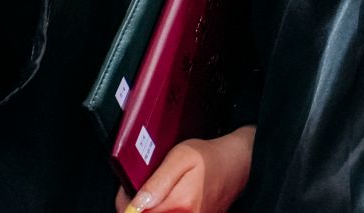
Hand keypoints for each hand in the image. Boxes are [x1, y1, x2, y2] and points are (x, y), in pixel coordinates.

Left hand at [114, 127, 253, 212]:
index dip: (126, 201)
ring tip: (158, 193)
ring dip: (152, 208)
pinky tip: (169, 200)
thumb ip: (157, 182)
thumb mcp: (181, 156)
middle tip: (145, 188)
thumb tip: (136, 205)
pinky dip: (165, 210)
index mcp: (180, 204)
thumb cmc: (209, 158)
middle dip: (139, 206)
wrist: (237, 165)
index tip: (129, 188)